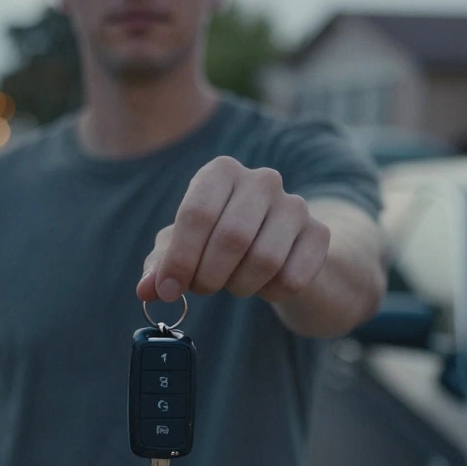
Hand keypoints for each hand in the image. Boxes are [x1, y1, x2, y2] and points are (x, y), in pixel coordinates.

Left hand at [137, 156, 330, 303]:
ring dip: (240, 286)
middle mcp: (262, 179)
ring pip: (264, 260)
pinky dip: (271, 293)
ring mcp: (295, 204)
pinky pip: (292, 277)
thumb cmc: (218, 244)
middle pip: (232, 238)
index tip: (168, 290)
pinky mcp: (319, 234)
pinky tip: (265, 284)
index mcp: (220, 172)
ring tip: (234, 283)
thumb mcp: (183, 249)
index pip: (197, 214)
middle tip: (203, 287)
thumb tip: (147, 289)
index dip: (179, 259)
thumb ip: (160, 266)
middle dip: (209, 276)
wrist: (279, 250)